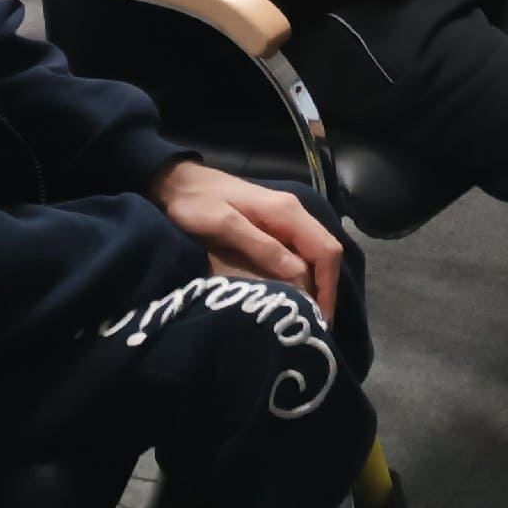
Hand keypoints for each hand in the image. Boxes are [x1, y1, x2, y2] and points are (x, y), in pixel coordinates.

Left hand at [152, 161, 342, 321]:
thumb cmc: (197, 204)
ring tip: (306, 315)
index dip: (328, 286)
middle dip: (325, 289)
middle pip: (325, 252)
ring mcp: (285, 219)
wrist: (178, 182)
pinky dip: (303, 275)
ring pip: (315, 253)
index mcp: (286, 212)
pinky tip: (293, 294)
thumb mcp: (224, 225)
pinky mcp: (274, 226)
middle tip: (316, 325)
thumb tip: (299, 273)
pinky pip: (299, 252)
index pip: (325, 250)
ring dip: (316, 284)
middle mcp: (293, 213)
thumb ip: (261, 246)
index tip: (322, 320)